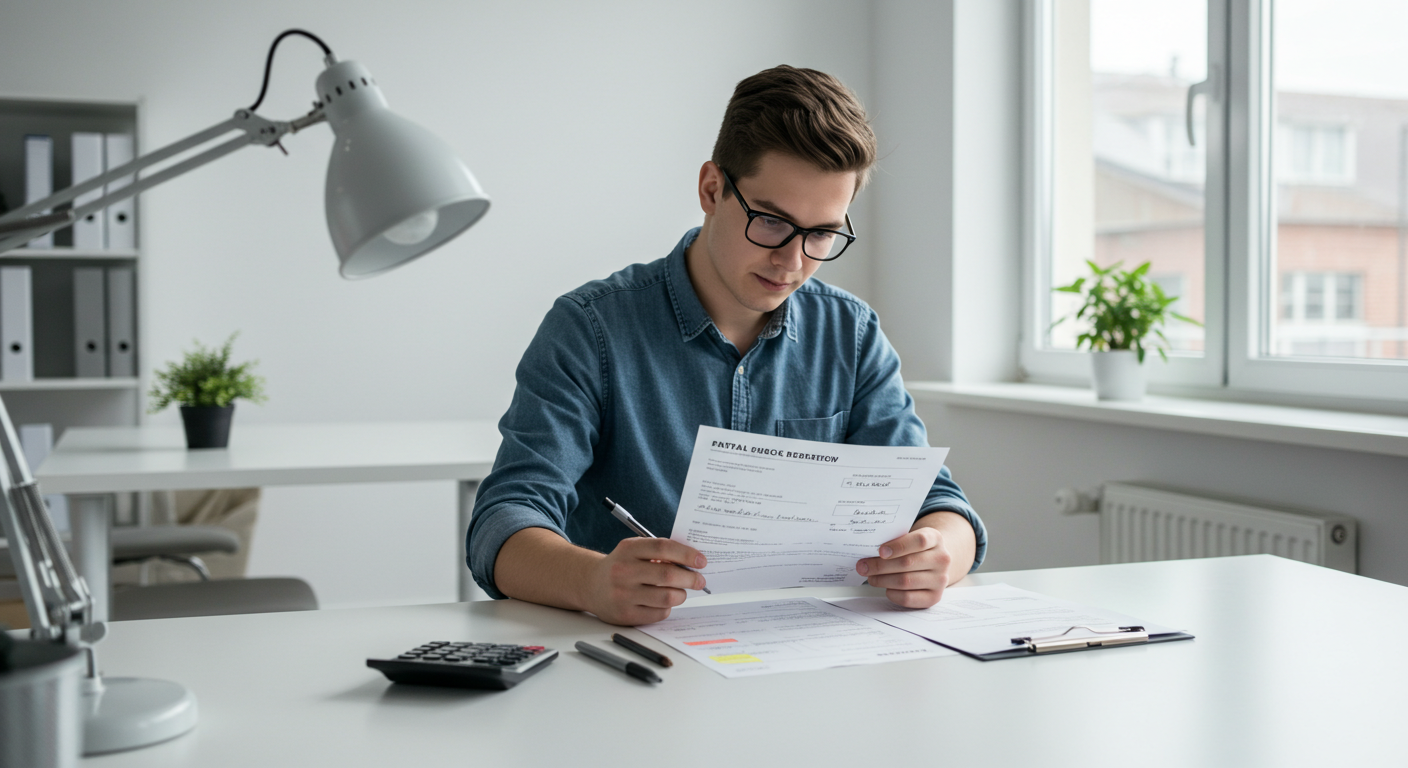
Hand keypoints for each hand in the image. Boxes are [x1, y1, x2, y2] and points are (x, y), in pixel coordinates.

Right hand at [584, 538, 707, 625]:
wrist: (590, 584)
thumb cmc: (621, 565)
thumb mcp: (634, 550)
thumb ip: (659, 553)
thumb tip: (692, 562)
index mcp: (628, 549)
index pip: (663, 548)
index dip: (686, 554)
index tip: (701, 561)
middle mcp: (624, 571)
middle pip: (668, 575)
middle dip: (691, 578)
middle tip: (699, 581)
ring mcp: (623, 595)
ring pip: (667, 597)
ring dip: (681, 594)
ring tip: (681, 592)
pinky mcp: (625, 614)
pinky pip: (659, 613)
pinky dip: (667, 608)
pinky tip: (663, 602)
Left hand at [855, 526, 952, 608]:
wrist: (935, 562)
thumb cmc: (915, 548)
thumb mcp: (910, 537)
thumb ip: (894, 541)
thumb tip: (868, 551)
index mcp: (935, 538)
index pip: (919, 541)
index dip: (898, 546)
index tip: (880, 551)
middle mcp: (942, 559)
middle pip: (907, 563)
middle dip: (880, 566)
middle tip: (863, 566)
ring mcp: (940, 579)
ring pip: (906, 581)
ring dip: (883, 580)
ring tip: (871, 577)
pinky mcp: (935, 597)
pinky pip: (908, 598)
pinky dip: (893, 594)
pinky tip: (886, 588)